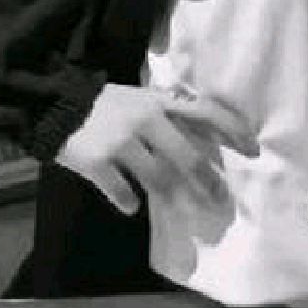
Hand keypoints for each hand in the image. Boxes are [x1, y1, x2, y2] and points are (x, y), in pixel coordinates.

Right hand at [54, 83, 258, 215]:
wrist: (55, 103)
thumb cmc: (107, 104)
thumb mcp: (142, 97)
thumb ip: (169, 111)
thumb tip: (205, 133)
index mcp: (160, 100)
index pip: (206, 111)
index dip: (232, 130)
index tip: (252, 149)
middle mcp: (146, 118)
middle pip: (188, 155)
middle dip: (208, 181)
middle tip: (221, 200)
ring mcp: (121, 141)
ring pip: (158, 177)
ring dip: (173, 197)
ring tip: (182, 209)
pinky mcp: (97, 162)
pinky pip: (121, 191)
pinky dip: (128, 201)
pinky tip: (132, 207)